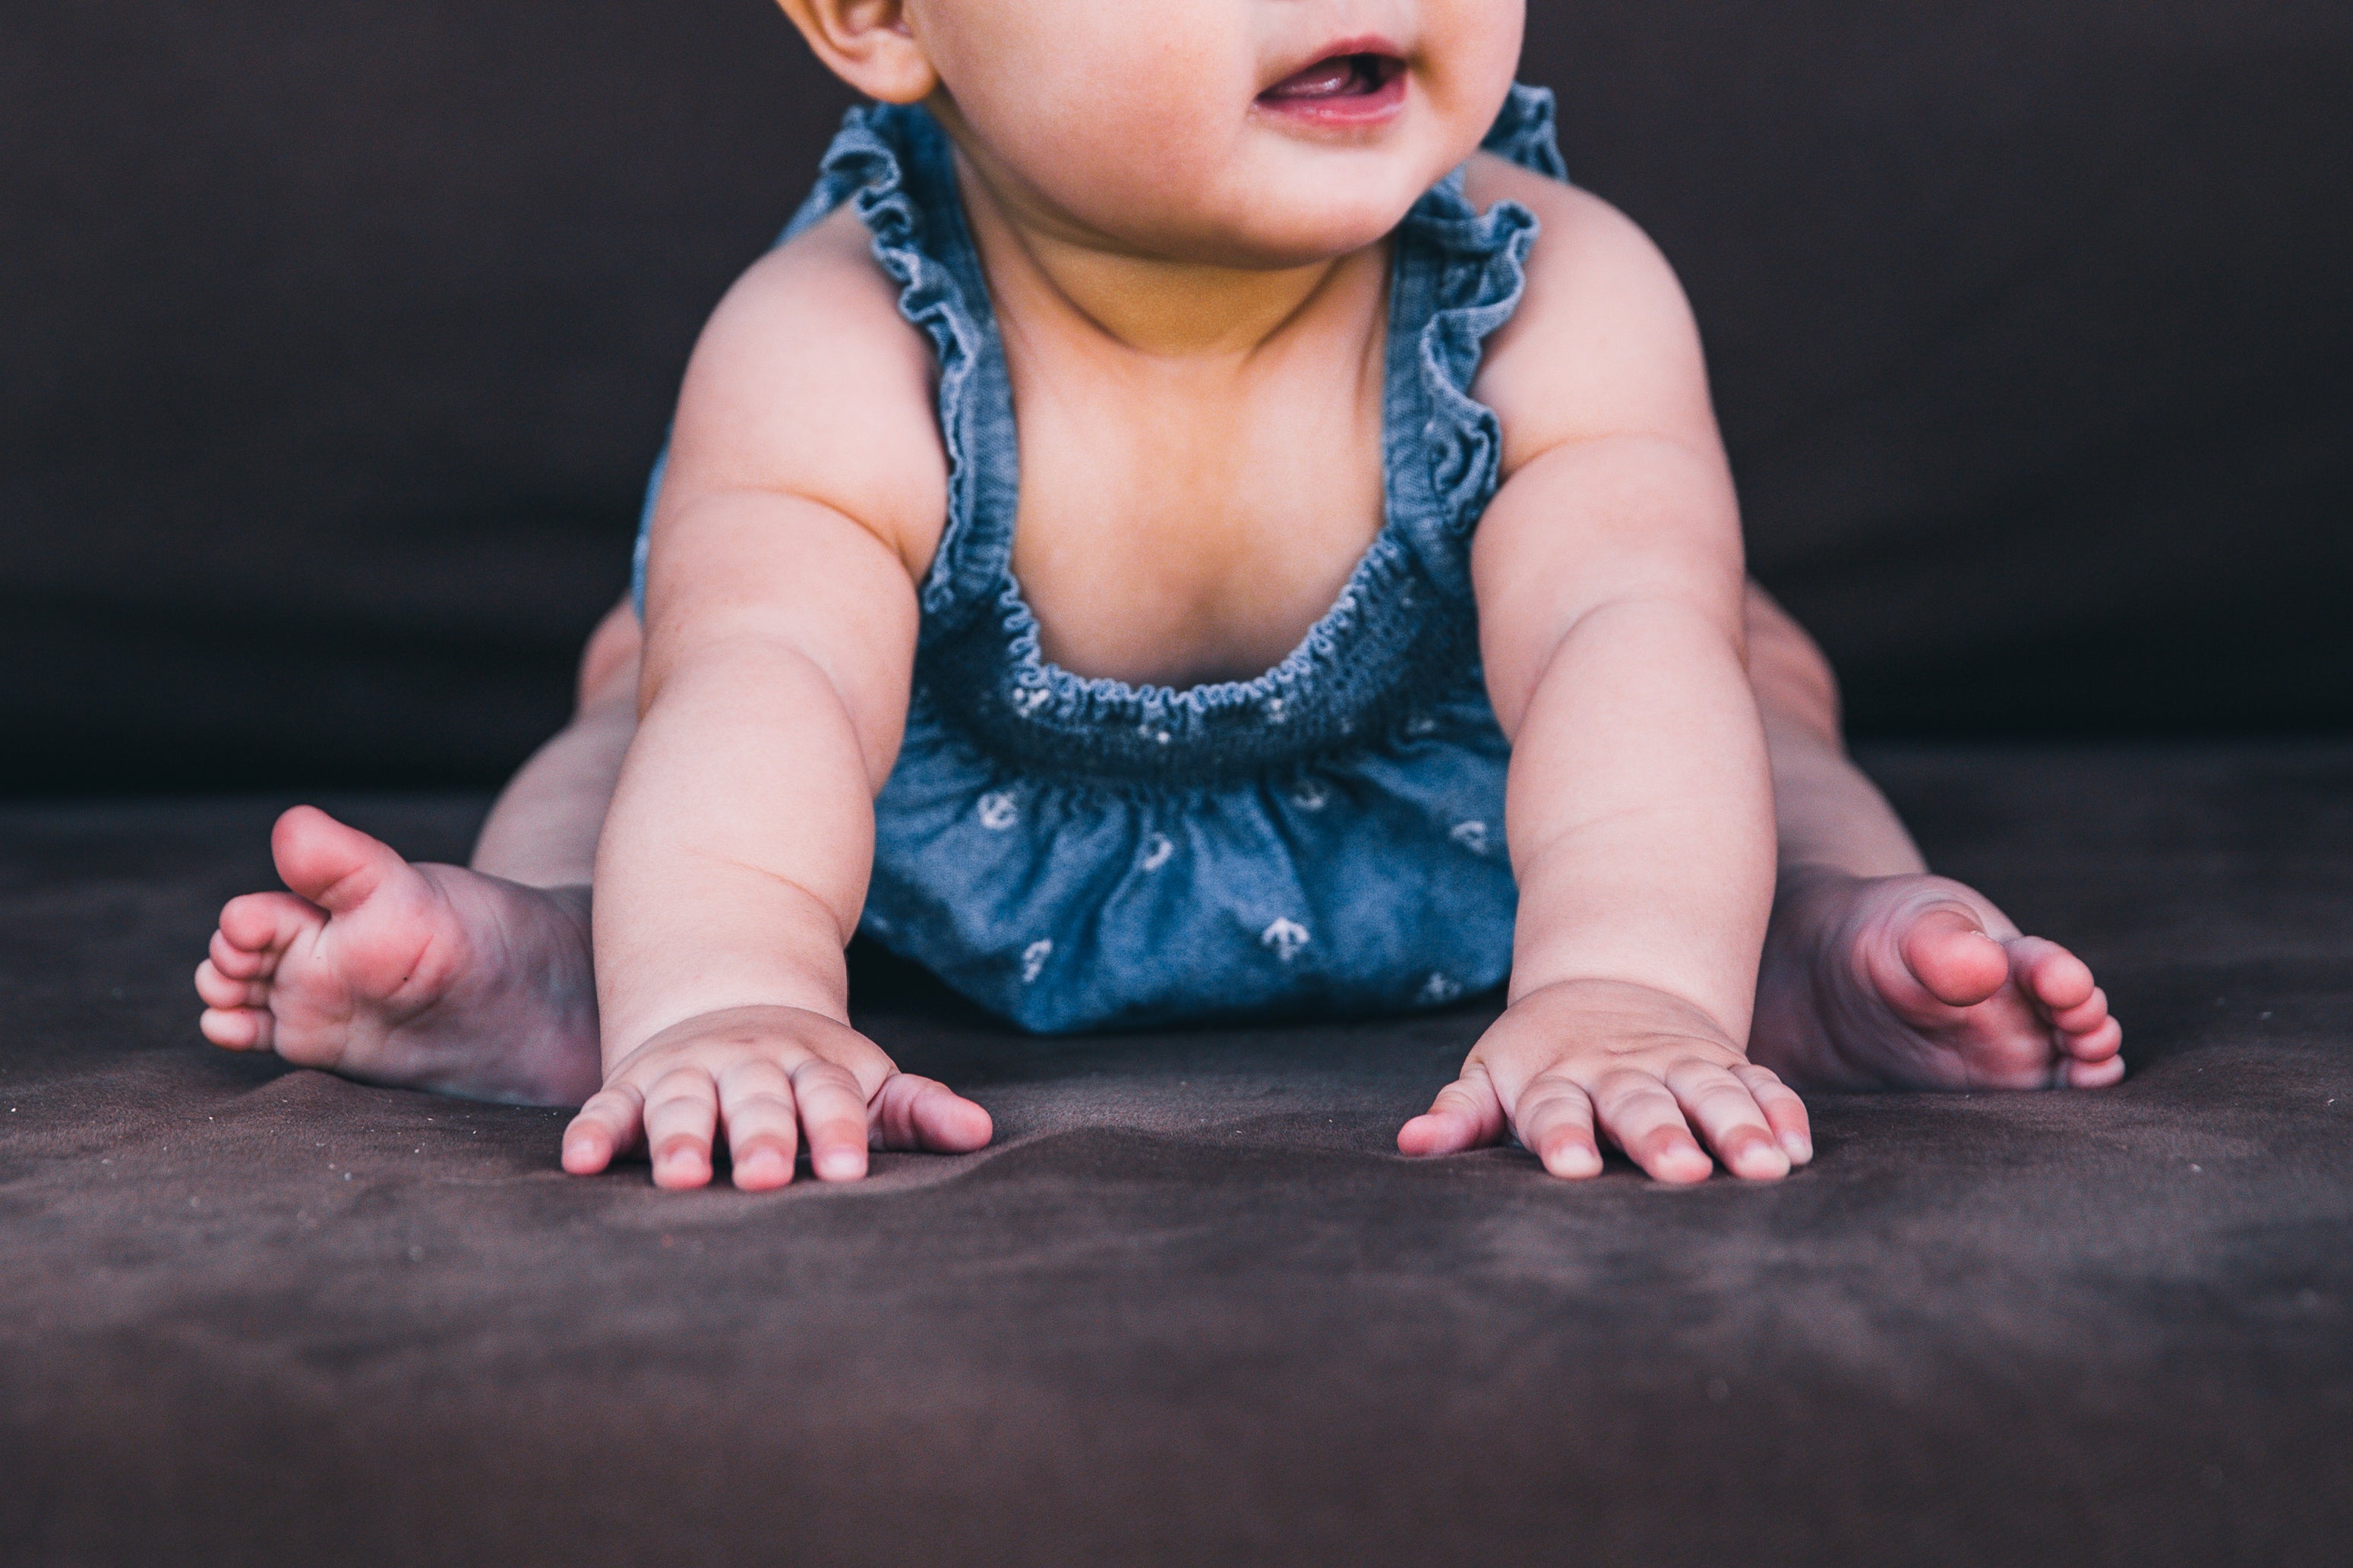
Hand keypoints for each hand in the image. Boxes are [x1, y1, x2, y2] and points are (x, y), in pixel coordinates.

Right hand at [561, 1005, 992, 1188]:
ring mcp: (688, 1072)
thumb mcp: (866, 1084)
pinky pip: (609, 1109)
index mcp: (814, 1066)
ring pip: (684, 1103)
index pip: (832, 1097)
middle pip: (758, 1099)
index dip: (839, 1131)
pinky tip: (580, 1164)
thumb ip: (918, 1111)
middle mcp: (749, 1065)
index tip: (848, 1170)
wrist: (727, 1007)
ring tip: (682, 1177)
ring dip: (681, 1137)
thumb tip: (982, 1132)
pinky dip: (594, 1132)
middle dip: (763, 1136)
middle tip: (768, 1178)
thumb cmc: (812, 1074)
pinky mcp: (634, 1087)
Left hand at [1398, 978, 1810, 1182]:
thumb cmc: (1538, 1055)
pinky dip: (1780, 1111)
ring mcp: (1677, 1063)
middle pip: (1639, 1104)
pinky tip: (1798, 1149)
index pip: (1555, 1109)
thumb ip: (1459, 1114)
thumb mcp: (1490, 1074)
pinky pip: (1759, 1083)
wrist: (1607, 983)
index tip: (1572, 1167)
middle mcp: (1620, 1070)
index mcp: (1556, 1078)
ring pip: (1709, 1092)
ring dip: (1736, 1127)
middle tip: (1680, 1172)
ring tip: (1764, 1167)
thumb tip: (1410, 1143)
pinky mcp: (1725, 1062)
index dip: (1561, 1136)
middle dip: (1660, 1136)